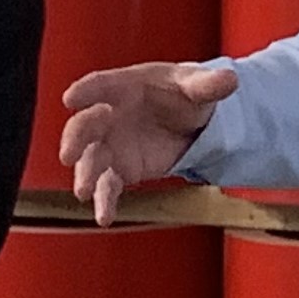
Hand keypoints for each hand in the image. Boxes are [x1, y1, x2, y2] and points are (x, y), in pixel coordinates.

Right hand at [56, 60, 238, 222]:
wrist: (190, 120)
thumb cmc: (183, 94)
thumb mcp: (198, 86)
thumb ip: (208, 85)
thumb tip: (230, 79)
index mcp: (124, 86)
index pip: (100, 85)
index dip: (85, 91)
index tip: (71, 98)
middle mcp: (109, 115)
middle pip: (85, 126)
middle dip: (75, 139)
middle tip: (68, 154)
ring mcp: (111, 144)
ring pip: (91, 159)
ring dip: (85, 174)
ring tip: (84, 191)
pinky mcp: (121, 170)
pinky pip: (108, 186)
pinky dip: (105, 202)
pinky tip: (104, 218)